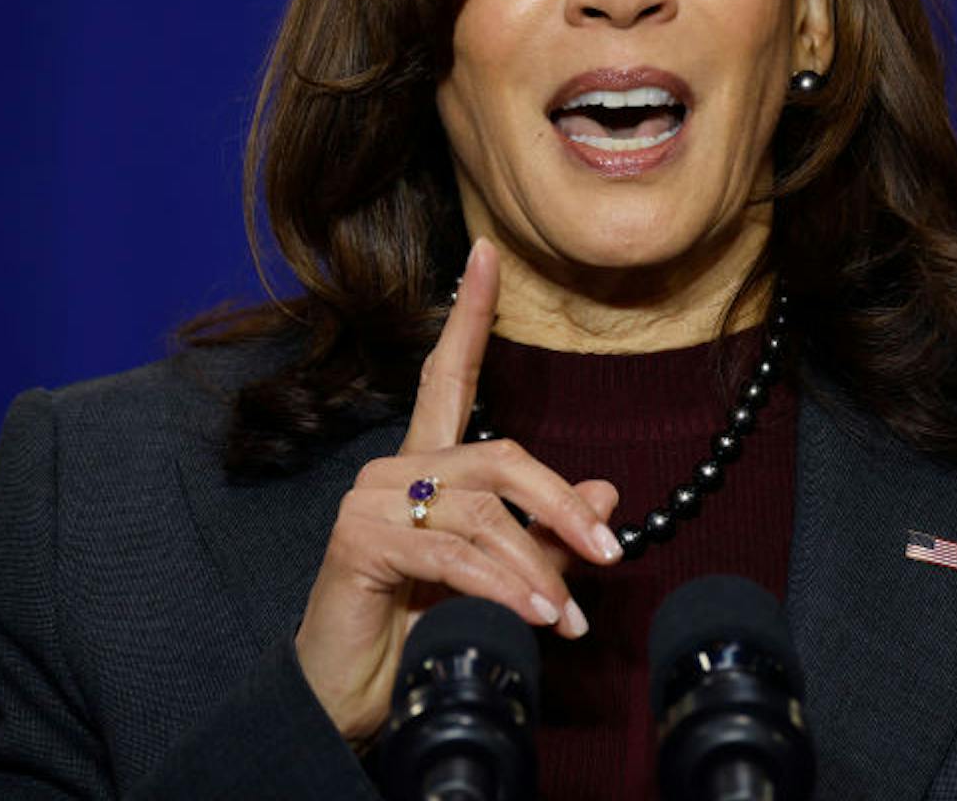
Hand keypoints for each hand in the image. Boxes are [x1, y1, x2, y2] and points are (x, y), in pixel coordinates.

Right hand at [293, 237, 623, 744]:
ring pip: (483, 511)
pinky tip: (536, 616)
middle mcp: (393, 470)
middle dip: (561, 504)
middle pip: (498, 456)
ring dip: (538, 567)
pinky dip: (504, 585)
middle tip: (611, 553)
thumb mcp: (499, 585)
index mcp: (424, 469)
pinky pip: (453, 552)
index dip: (468, 314)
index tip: (488, 254)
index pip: (448, 375)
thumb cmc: (414, 640)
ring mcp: (371, 500)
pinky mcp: (359, 539)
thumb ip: (546, 539)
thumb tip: (607, 493)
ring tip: (566, 617)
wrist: (346, 701)